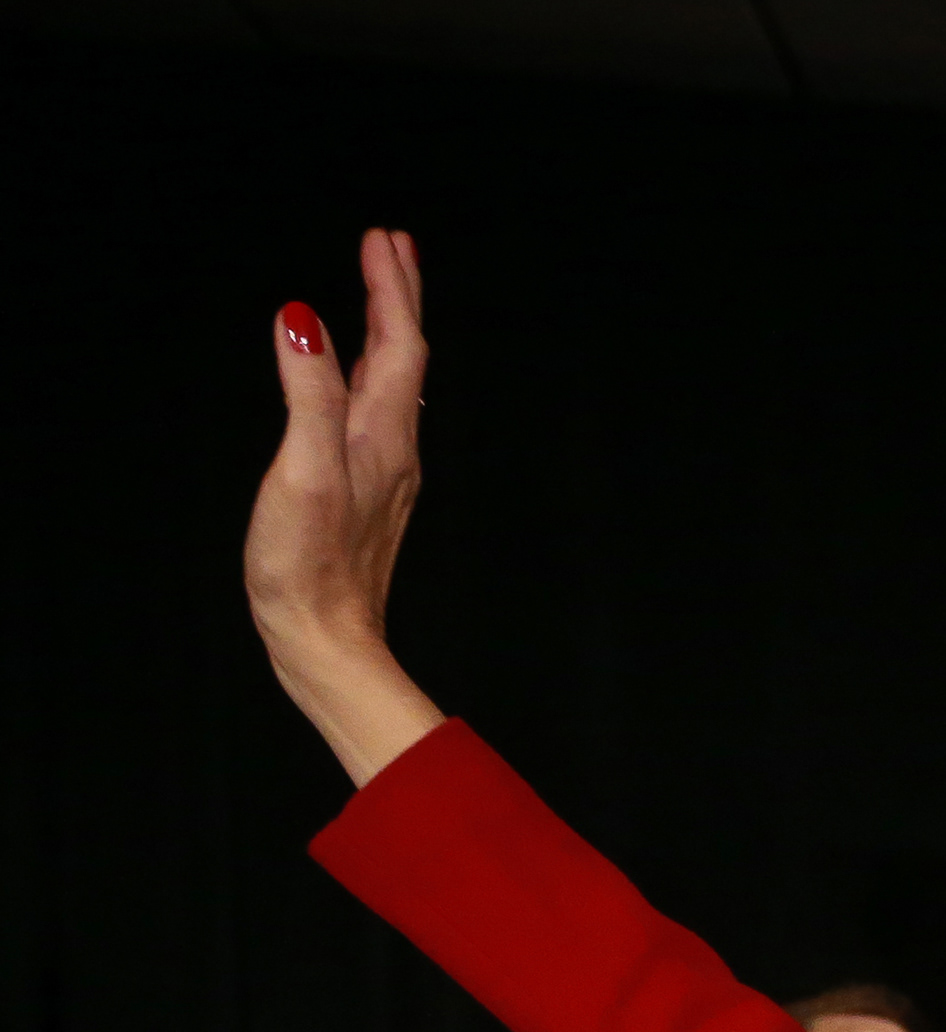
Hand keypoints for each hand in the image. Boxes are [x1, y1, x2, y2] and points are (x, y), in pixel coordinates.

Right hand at [248, 229, 445, 783]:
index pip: (399, 344)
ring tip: (378, 294)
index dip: (390, 288)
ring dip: (388, 333)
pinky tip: (355, 380)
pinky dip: (369, 374)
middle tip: (389, 246)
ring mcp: (384, 473)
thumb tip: (300, 320)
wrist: (326, 640)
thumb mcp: (300, 470)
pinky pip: (375, 413)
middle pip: (404, 358)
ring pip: (393, 384)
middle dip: (397, 298)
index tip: (382, 238)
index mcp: (382, 436)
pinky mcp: (366, 495)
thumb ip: (306, 393)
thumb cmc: (308, 564)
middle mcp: (394, 450)